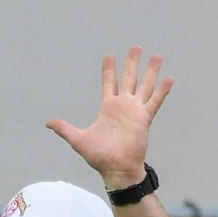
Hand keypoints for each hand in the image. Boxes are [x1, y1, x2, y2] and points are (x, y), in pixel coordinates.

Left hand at [46, 47, 172, 189]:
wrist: (117, 169)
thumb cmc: (99, 157)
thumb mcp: (78, 140)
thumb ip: (64, 129)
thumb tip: (48, 123)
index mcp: (108, 107)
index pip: (109, 82)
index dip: (109, 69)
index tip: (110, 55)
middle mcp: (123, 106)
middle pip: (128, 78)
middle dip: (132, 63)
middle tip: (135, 47)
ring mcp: (136, 111)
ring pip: (145, 86)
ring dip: (151, 71)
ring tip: (157, 56)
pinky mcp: (145, 119)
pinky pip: (155, 102)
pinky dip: (162, 91)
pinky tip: (169, 78)